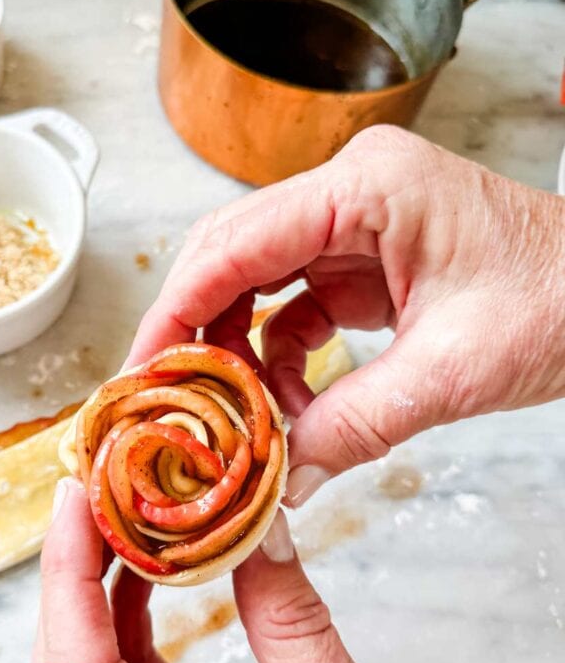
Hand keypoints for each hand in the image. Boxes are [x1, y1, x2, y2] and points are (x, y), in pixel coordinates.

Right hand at [127, 126, 564, 505]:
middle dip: (194, 331)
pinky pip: (294, 308)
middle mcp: (351, 193)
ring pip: (255, 283)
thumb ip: (357, 424)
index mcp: (369, 187)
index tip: (140, 370)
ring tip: (236, 419)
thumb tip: (281, 475)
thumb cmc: (562, 301)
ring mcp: (355, 225)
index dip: (175, 309)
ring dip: (237, 352)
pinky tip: (289, 407)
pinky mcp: (363, 261)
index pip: (237, 241)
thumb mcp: (454, 371)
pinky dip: (280, 359)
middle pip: (231, 256)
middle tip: (167, 401)